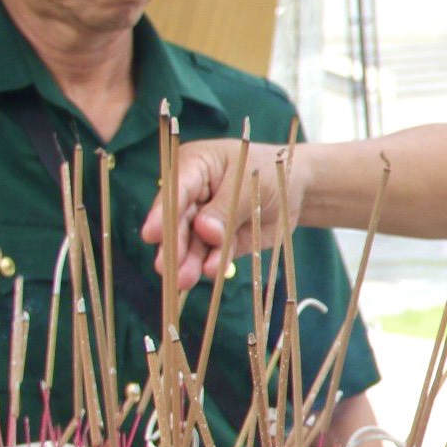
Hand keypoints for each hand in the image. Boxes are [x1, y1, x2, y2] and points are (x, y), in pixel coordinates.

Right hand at [144, 138, 303, 291]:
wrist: (295, 188)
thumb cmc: (269, 171)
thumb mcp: (251, 183)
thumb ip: (228, 208)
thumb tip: (204, 231)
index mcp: (195, 166)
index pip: (176, 190)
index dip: (162, 214)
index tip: (151, 235)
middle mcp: (193, 195)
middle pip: (178, 221)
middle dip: (174, 245)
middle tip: (166, 267)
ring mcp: (204, 221)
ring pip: (192, 243)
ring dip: (188, 262)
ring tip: (184, 280)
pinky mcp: (219, 242)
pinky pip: (213, 254)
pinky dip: (213, 264)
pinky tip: (211, 272)